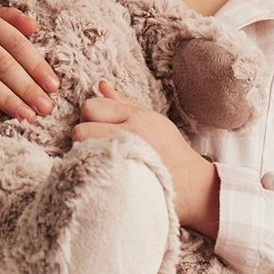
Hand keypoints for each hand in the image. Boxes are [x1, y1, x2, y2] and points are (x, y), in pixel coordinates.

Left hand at [71, 81, 219, 234]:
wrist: (193, 187)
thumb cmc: (171, 153)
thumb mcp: (153, 120)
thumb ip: (125, 103)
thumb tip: (101, 85)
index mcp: (138, 119)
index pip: (91, 107)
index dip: (92, 118)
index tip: (101, 130)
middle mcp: (129, 136)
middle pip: (80, 129)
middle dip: (85, 137)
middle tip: (99, 147)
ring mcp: (123, 161)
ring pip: (80, 151)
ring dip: (85, 155)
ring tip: (103, 161)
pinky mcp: (118, 184)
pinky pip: (87, 173)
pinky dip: (89, 173)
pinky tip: (103, 176)